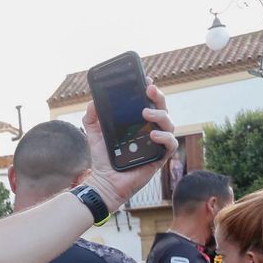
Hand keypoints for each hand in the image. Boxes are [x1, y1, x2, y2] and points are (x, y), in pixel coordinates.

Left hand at [81, 83, 177, 208]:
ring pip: (170, 123)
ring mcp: (157, 143)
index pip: (149, 103)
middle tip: (149, 90)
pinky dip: (165, 137)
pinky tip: (153, 136)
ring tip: (145, 113)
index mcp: (138, 123)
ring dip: (160, 115)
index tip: (146, 81)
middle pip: (162, 108)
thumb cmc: (103, 158)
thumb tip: (93, 101)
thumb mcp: (94, 134)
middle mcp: (150, 130)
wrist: (104, 181)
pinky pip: (171, 144)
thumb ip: (92, 117)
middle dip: (158, 97)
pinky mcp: (159, 157)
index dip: (151, 91)